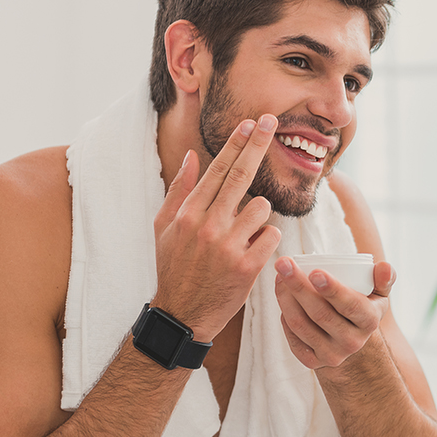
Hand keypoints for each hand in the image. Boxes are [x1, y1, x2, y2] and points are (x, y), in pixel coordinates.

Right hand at [150, 115, 281, 341]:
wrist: (181, 315)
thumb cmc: (174, 267)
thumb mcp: (165, 228)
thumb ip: (180, 191)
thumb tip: (195, 156)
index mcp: (189, 214)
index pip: (217, 170)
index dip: (237, 144)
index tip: (251, 123)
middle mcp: (208, 225)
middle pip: (241, 176)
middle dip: (258, 145)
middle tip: (271, 121)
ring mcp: (228, 246)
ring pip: (262, 208)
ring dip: (259, 215)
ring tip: (244, 232)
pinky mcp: (247, 266)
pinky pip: (271, 236)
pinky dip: (267, 239)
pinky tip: (252, 250)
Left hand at [275, 258, 395, 368]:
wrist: (352, 341)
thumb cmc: (363, 307)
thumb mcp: (379, 294)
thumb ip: (384, 279)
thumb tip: (384, 266)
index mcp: (369, 321)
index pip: (351, 305)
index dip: (332, 289)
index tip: (314, 271)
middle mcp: (352, 342)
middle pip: (320, 314)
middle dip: (299, 286)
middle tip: (284, 264)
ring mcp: (332, 355)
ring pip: (302, 325)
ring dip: (286, 298)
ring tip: (279, 276)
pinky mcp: (313, 363)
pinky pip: (293, 339)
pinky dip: (284, 317)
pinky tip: (282, 297)